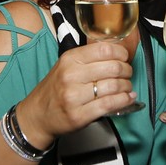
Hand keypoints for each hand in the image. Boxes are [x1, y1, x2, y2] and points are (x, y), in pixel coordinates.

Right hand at [15, 41, 133, 147]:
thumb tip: (118, 54)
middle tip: (127, 74)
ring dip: (126, 87)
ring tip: (127, 87)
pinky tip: (128, 98)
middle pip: (113, 68)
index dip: (121, 53)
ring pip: (114, 86)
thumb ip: (87, 59)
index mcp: (70, 59)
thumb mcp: (65, 66)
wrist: (37, 115)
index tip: (124, 57)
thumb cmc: (55, 89)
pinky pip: (109, 105)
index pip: (104, 49)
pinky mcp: (79, 115)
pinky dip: (124, 101)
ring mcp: (74, 96)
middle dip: (127, 71)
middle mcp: (71, 76)